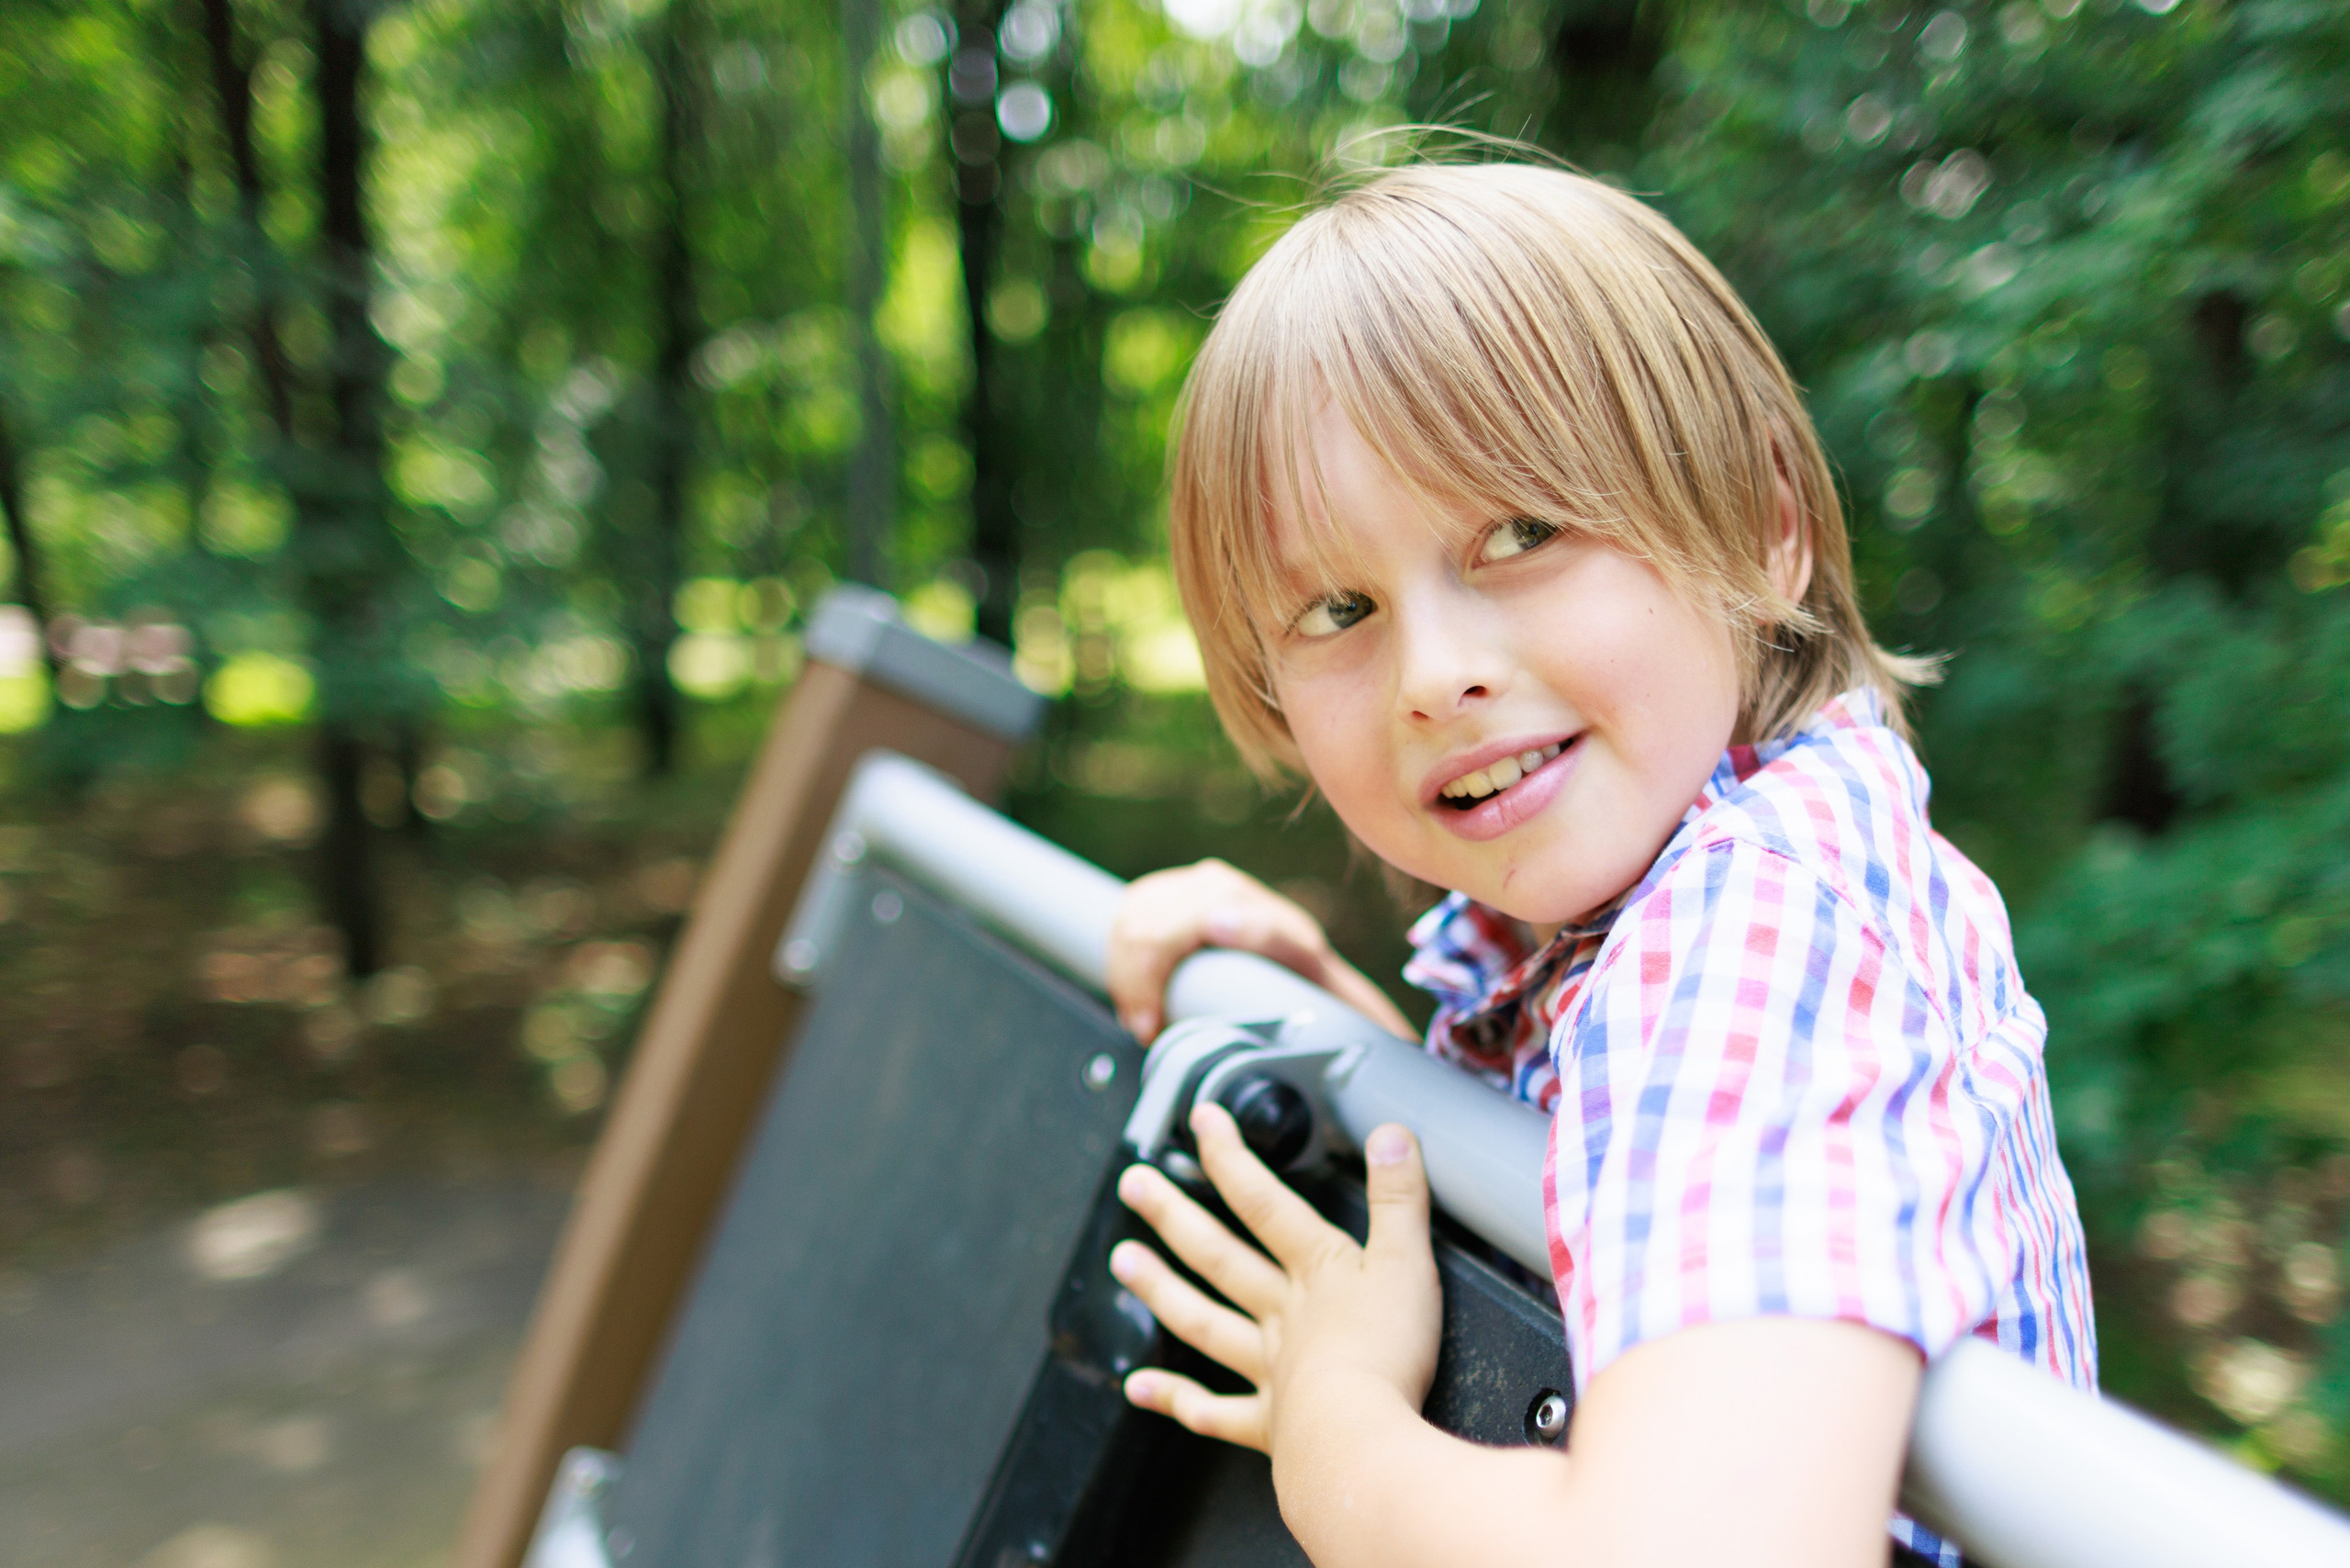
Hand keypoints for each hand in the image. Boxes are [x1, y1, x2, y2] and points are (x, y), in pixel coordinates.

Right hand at [1108, 859, 1413, 1043]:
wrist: (1306, 977)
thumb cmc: (1310, 986)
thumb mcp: (1314, 980)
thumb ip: (1283, 948)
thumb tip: (1218, 922)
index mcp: (1249, 901)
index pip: (1191, 918)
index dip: (1157, 974)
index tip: (1152, 1023)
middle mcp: (1216, 885)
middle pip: (1147, 923)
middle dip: (1137, 984)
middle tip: (1147, 1032)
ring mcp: (1187, 889)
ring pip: (1129, 923)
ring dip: (1125, 977)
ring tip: (1144, 1022)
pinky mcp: (1163, 901)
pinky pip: (1123, 924)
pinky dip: (1120, 966)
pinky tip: (1136, 1000)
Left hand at [1108, 1102, 1440, 1459]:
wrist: (1360, 1442)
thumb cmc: (1388, 1357)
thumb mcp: (1410, 1263)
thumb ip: (1400, 1198)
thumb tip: (1391, 1133)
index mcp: (1317, 1273)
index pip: (1264, 1202)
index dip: (1231, 1157)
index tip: (1200, 1121)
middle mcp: (1282, 1315)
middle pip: (1218, 1255)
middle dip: (1174, 1214)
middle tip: (1133, 1184)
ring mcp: (1271, 1370)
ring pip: (1204, 1322)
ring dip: (1161, 1290)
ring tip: (1123, 1262)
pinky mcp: (1271, 1425)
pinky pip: (1215, 1413)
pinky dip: (1176, 1401)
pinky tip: (1139, 1388)